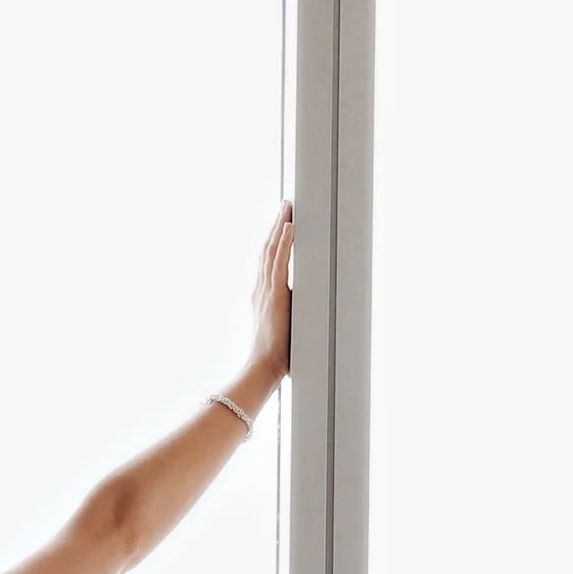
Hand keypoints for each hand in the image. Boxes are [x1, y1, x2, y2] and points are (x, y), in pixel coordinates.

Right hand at [240, 201, 293, 398]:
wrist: (263, 368)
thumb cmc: (276, 357)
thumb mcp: (285, 330)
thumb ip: (294, 317)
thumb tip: (312, 316)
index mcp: (262, 296)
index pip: (267, 261)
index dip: (273, 240)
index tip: (280, 224)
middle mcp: (261, 289)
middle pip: (267, 249)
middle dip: (276, 225)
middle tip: (284, 205)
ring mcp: (266, 291)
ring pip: (271, 251)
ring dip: (280, 226)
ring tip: (287, 207)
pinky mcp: (274, 296)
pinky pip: (278, 263)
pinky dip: (284, 243)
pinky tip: (289, 226)